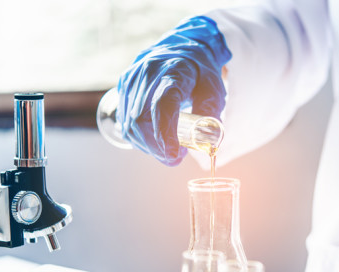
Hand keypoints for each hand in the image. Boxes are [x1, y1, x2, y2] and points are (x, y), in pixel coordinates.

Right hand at [116, 16, 230, 165]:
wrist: (181, 47)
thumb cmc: (200, 71)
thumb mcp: (214, 89)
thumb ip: (211, 115)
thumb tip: (208, 145)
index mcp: (174, 70)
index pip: (163, 105)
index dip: (166, 134)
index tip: (174, 156)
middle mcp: (148, 73)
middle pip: (141, 119)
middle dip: (157, 147)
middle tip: (175, 157)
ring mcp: (132, 79)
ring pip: (130, 124)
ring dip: (147, 146)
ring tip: (166, 150)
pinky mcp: (123, 86)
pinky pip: (125, 121)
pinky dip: (138, 138)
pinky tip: (152, 143)